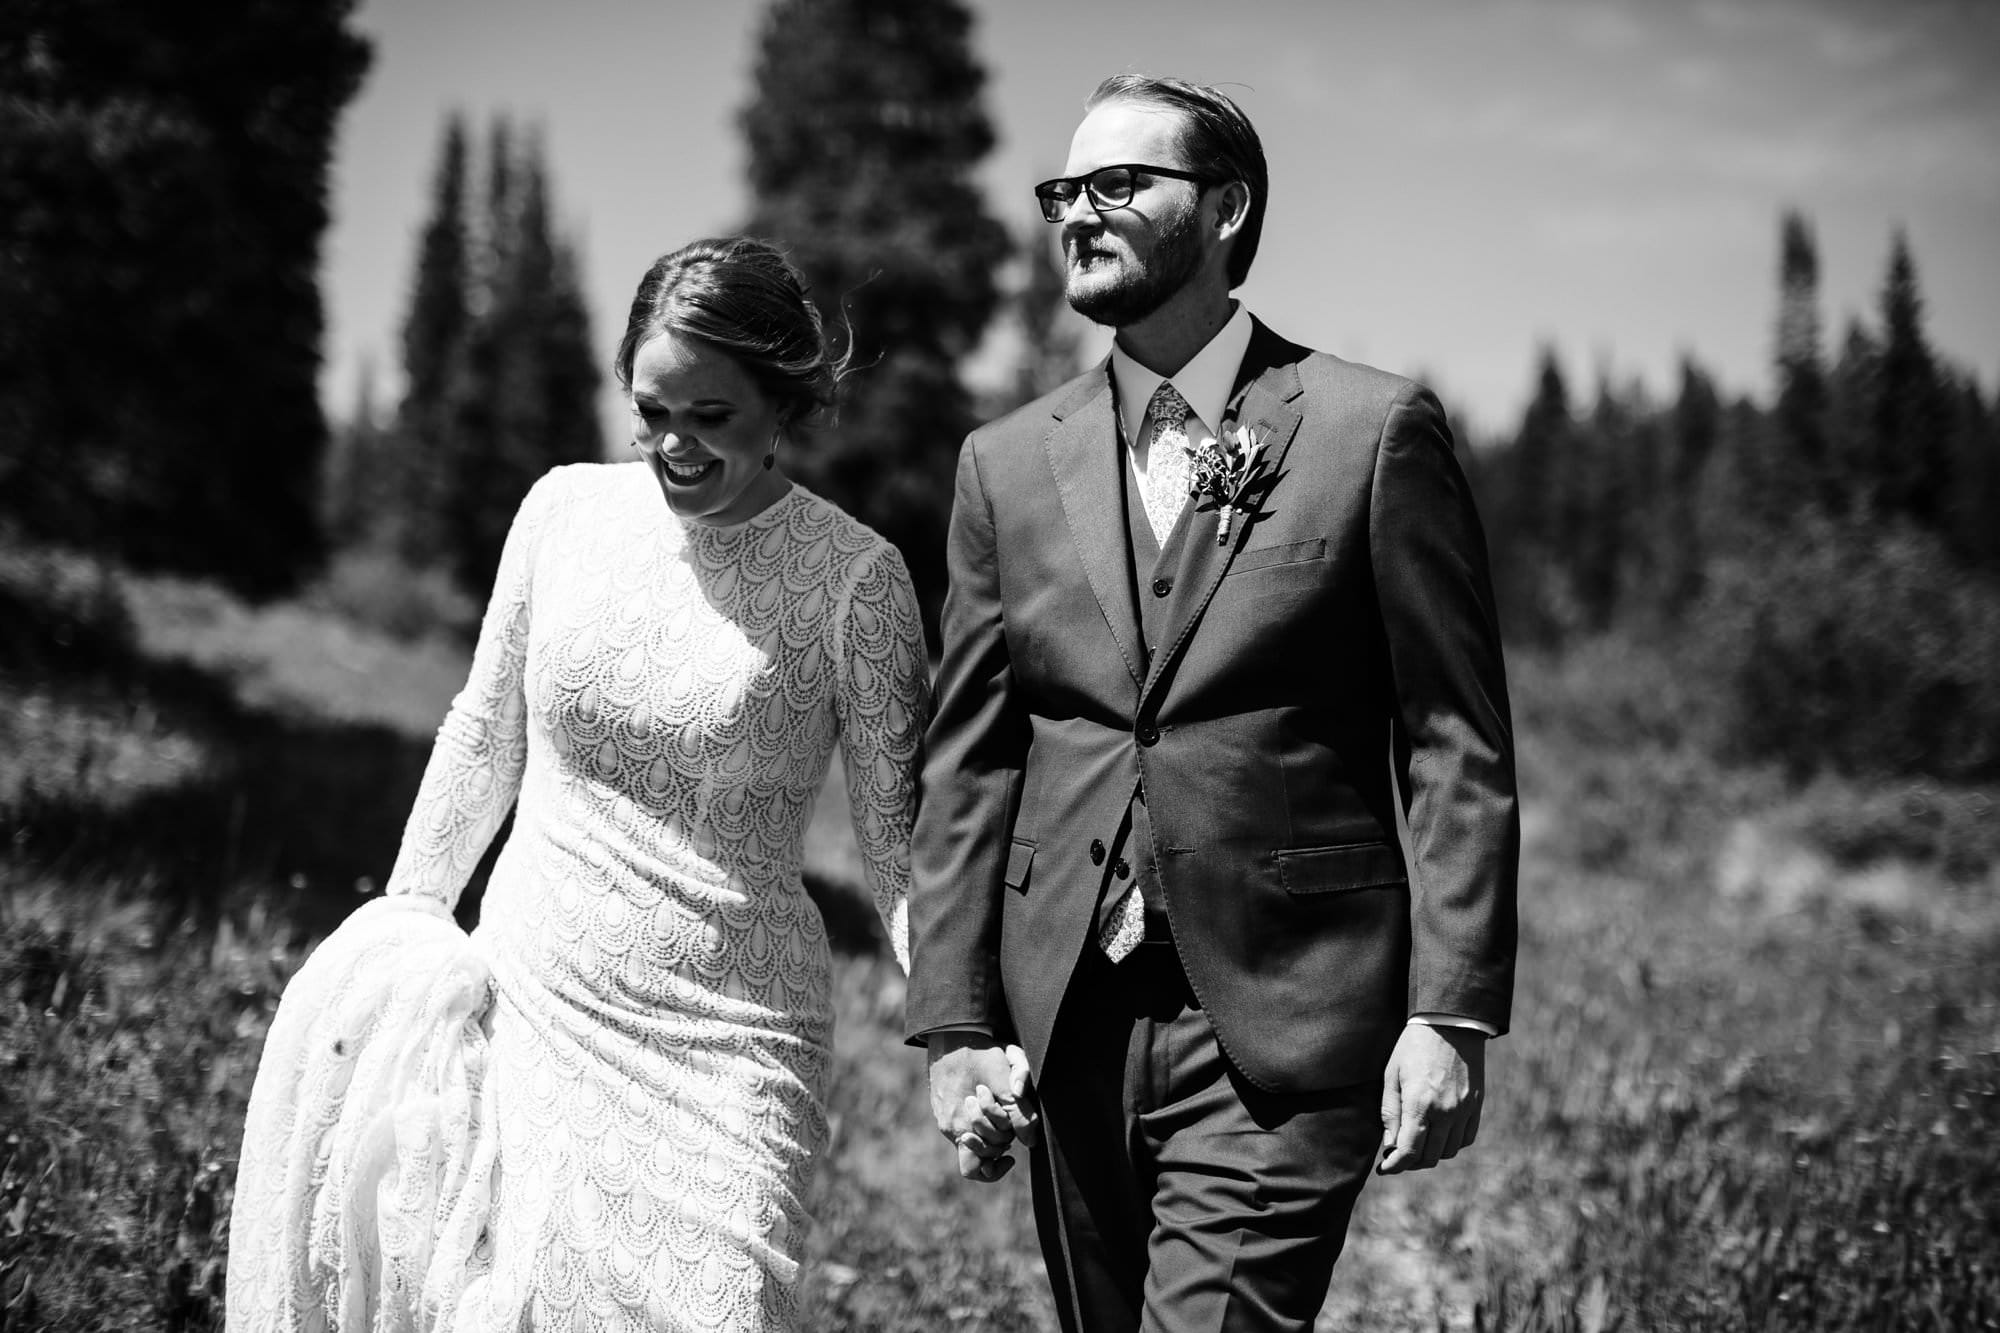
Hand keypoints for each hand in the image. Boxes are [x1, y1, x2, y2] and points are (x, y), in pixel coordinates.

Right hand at [926, 1034, 1040, 1181]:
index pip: (977, 1168)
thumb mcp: (1006, 1076)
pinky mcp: (942, 1111)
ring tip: (999, 1109)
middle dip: (998, 1141)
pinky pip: (962, 1129)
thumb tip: (1029, 1141)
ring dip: (989, 1132)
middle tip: (1008, 1119)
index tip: (1012, 1154)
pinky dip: (978, 1124)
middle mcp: (950, 1126)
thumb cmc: (981, 1051)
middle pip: (979, 1153)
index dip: (997, 1165)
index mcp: (962, 1123)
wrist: (952, 1033)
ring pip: (971, 1142)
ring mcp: (944, 1119)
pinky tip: (989, 1104)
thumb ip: (1019, 1112)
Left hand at [1376, 1023, 1484, 1174]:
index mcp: (1420, 1105)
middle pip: (1429, 1157)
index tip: (1384, 1168)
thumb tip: (1389, 1144)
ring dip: (1430, 1155)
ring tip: (1416, 1145)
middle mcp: (1446, 1112)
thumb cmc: (1413, 1046)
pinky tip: (1438, 1135)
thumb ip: (1390, 1112)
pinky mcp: (1476, 1106)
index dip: (1394, 1166)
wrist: (1450, 1024)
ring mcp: (1464, 1110)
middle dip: (1410, 1163)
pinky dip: (1451, 1144)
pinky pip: (1465, 1138)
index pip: (1408, 1152)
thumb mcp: (1391, 1075)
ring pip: (1448, 1152)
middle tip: (1396, 1156)